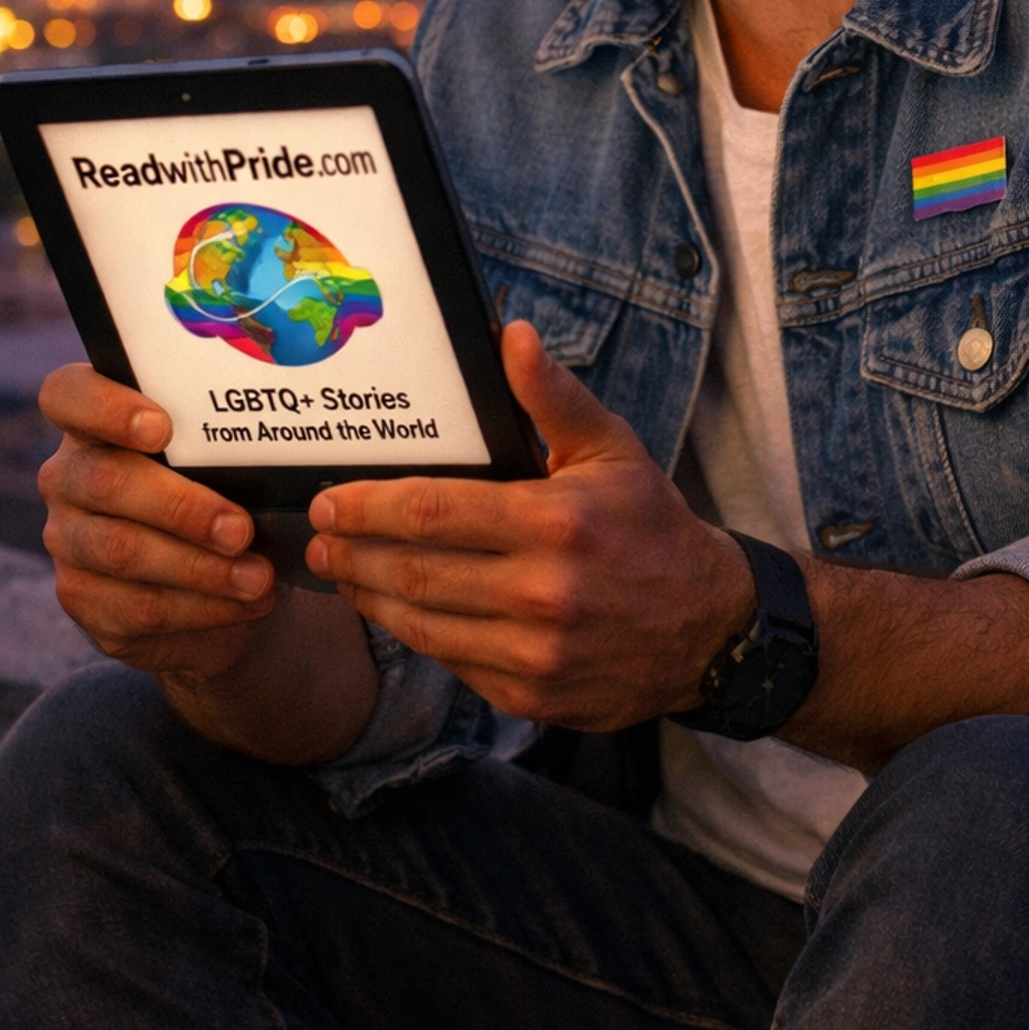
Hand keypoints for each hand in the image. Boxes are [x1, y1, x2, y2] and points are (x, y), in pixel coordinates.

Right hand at [37, 363, 277, 678]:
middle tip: (242, 529)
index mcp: (94, 423)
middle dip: (181, 507)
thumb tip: (282, 446)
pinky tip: (243, 603)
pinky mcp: (82, 599)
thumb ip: (227, 447)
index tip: (161, 428)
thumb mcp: (225, 462)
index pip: (68, 396)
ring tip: (257, 577)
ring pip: (120, 550)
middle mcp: (69, 477)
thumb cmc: (225, 494)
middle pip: (103, 480)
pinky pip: (134, 607)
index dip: (106, 408)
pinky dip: (199, 608)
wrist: (218, 580)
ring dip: (198, 567)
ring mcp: (68, 540)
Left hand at [304, 321, 754, 728]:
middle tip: (318, 541)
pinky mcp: (532, 695)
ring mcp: (536, 653)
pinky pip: (453, 664)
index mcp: (554, 523)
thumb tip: (510, 334)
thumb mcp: (612, 449)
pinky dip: (417, 636)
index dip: (366, 507)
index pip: (432, 512)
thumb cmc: (651, 527)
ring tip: (342, 574)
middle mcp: (542, 593)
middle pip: (414, 573)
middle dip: (353, 555)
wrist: (709, 629)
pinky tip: (397, 612)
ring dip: (371, 599)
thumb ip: (552, 396)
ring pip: (423, 626)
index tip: (327, 503)